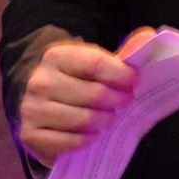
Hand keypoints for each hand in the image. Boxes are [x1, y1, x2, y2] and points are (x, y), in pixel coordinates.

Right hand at [17, 27, 153, 163]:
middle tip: (125, 101)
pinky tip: (92, 133)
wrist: (41, 100)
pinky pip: (70, 142)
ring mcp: (32, 109)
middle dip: (117, 100)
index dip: (121, 74)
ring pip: (84, 119)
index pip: (96, 64)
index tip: (134, 81)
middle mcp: (40, 81)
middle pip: (94, 94)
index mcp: (56, 56)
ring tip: (109, 117)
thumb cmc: (76, 80)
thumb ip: (122, 52)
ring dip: (104, 121)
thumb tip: (148, 37)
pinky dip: (87, 139)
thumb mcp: (95, 61)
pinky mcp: (30, 135)